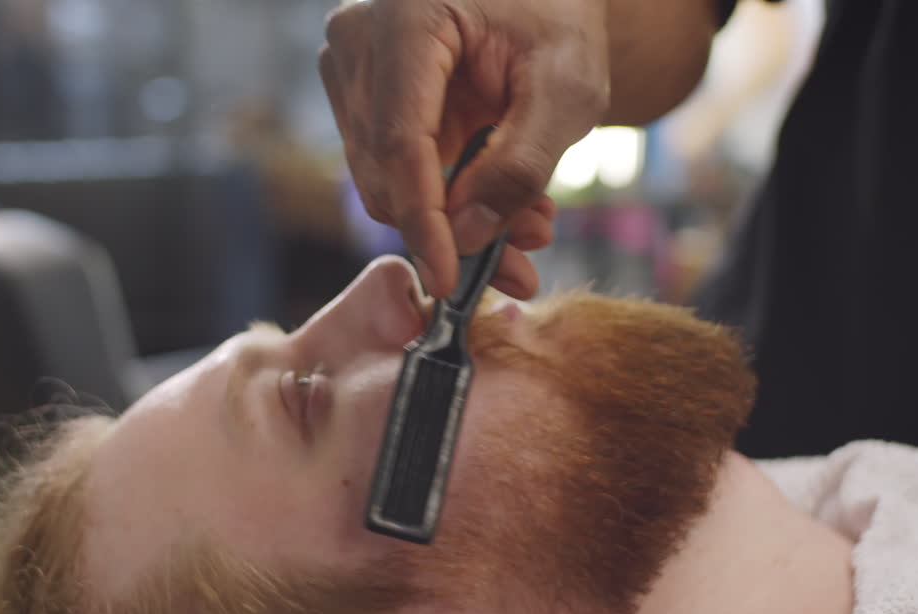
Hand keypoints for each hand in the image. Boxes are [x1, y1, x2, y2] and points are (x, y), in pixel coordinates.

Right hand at [319, 0, 610, 298]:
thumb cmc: (560, 19)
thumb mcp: (568, 88)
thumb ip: (520, 164)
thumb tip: (466, 236)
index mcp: (405, 17)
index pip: (400, 143)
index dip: (424, 222)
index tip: (448, 283)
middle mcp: (357, 40)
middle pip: (386, 172)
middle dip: (453, 227)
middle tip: (528, 253)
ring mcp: (349, 69)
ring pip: (384, 183)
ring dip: (455, 219)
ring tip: (530, 222)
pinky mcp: (357, 98)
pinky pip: (390, 174)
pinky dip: (445, 201)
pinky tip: (502, 203)